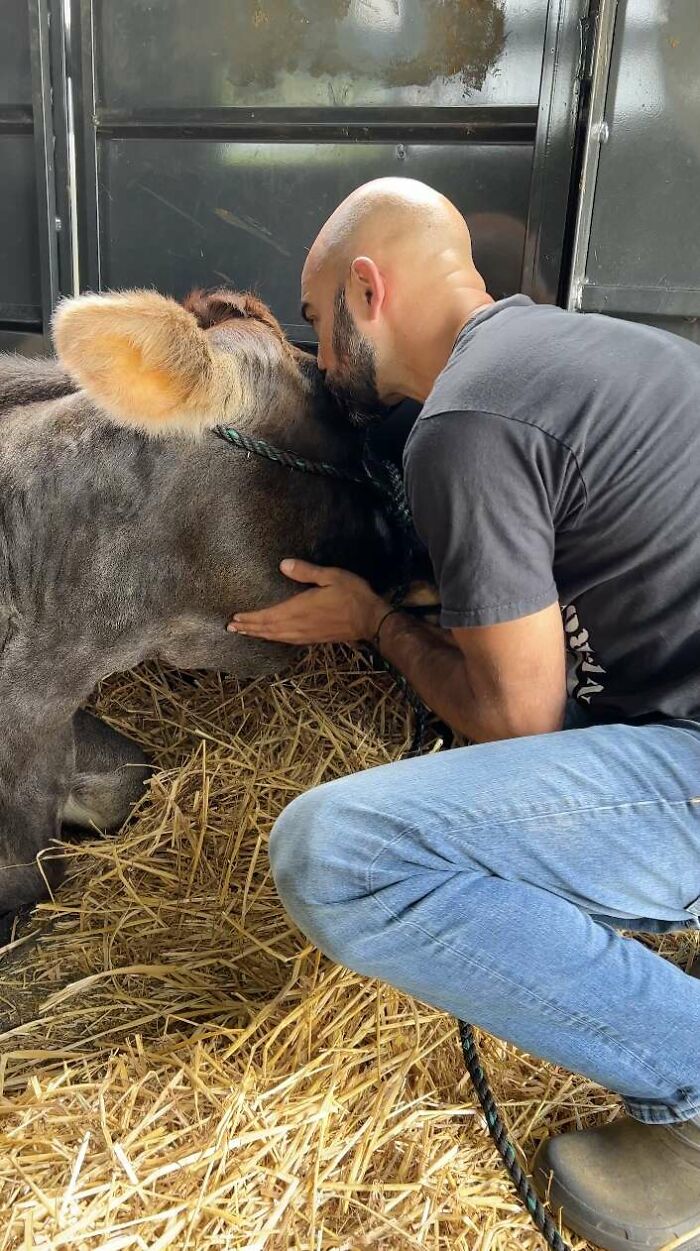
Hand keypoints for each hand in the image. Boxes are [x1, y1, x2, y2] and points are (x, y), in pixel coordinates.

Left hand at [227, 559, 386, 643]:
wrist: (369, 620)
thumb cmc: (352, 595)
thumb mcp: (331, 576)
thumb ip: (306, 571)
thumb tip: (283, 564)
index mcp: (299, 609)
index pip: (267, 616)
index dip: (250, 618)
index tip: (234, 618)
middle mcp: (298, 625)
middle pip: (267, 629)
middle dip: (248, 627)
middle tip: (231, 627)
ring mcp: (305, 634)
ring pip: (275, 636)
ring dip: (258, 634)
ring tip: (244, 632)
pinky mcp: (312, 639)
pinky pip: (286, 640)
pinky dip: (273, 638)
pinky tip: (270, 636)